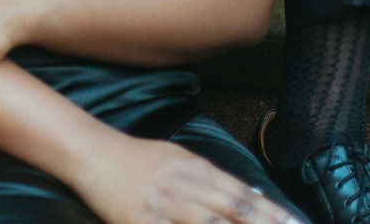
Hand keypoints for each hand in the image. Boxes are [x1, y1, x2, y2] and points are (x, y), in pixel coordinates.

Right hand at [79, 134, 303, 223]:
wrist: (96, 155)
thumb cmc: (139, 159)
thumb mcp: (180, 157)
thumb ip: (213, 179)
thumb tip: (250, 197)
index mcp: (197, 169)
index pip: (244, 196)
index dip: (273, 213)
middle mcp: (187, 186)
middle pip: (235, 213)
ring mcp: (166, 207)